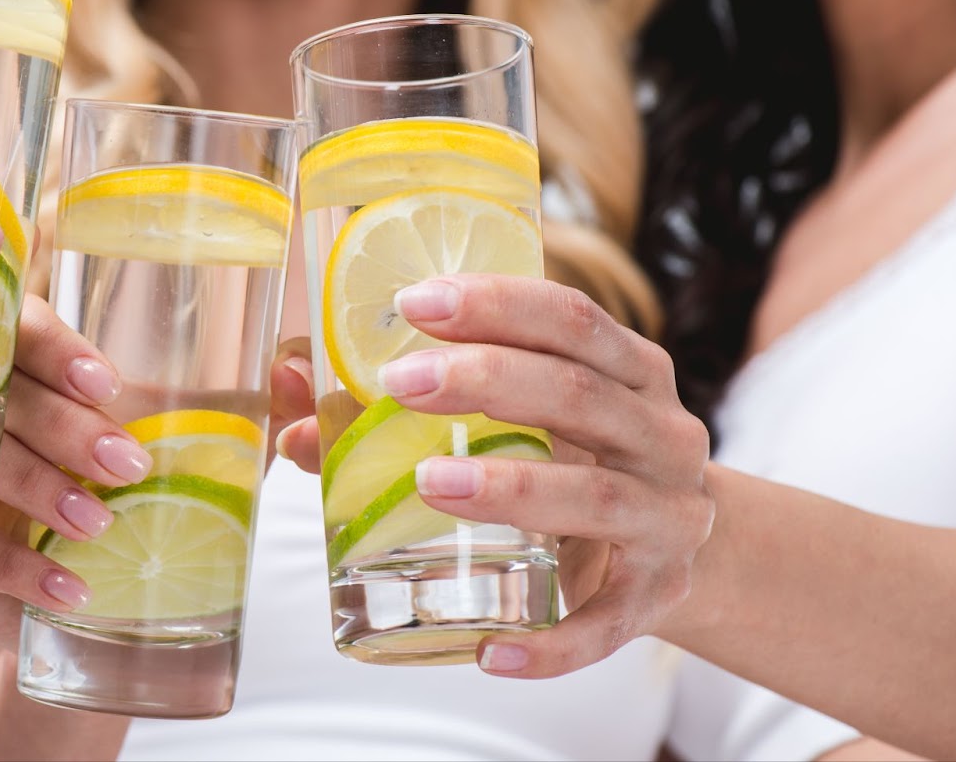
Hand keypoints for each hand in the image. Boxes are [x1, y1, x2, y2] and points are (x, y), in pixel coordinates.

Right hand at [0, 327, 317, 647]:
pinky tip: (67, 586)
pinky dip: (15, 565)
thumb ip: (246, 415)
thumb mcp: (198, 459)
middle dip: (63, 426)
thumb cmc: (143, 510)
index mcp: (33, 370)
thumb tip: (295, 373)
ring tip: (99, 525)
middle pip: (0, 393)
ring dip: (41, 490)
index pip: (25, 330)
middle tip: (126, 464)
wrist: (97, 617)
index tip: (109, 384)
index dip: (57, 348)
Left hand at [278, 273, 713, 678]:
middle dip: (485, 380)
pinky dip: (552, 643)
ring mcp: (668, 518)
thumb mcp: (513, 420)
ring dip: (512, 489)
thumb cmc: (568, 462)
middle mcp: (660, 434)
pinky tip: (488, 653)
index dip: (496, 303)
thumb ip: (401, 405)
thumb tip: (288, 388)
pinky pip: (608, 625)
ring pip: (597, 498)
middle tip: (398, 384)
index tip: (414, 301)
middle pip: (577, 393)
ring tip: (430, 484)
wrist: (666, 552)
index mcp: (627, 370)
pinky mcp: (658, 598)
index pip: (569, 318)